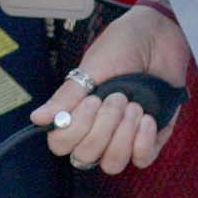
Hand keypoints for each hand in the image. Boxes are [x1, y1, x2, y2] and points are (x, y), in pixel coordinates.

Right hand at [30, 3, 191, 174]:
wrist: (159, 33)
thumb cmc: (122, 46)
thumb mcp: (92, 68)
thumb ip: (68, 96)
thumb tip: (37, 118)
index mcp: (78, 112)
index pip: (62, 144)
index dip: (74, 131)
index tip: (91, 101)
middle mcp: (98, 128)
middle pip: (86, 157)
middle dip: (103, 128)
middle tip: (117, 97)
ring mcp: (124, 135)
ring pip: (113, 163)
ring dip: (123, 136)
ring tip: (134, 106)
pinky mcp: (151, 135)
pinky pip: (143, 159)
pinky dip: (144, 141)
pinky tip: (148, 117)